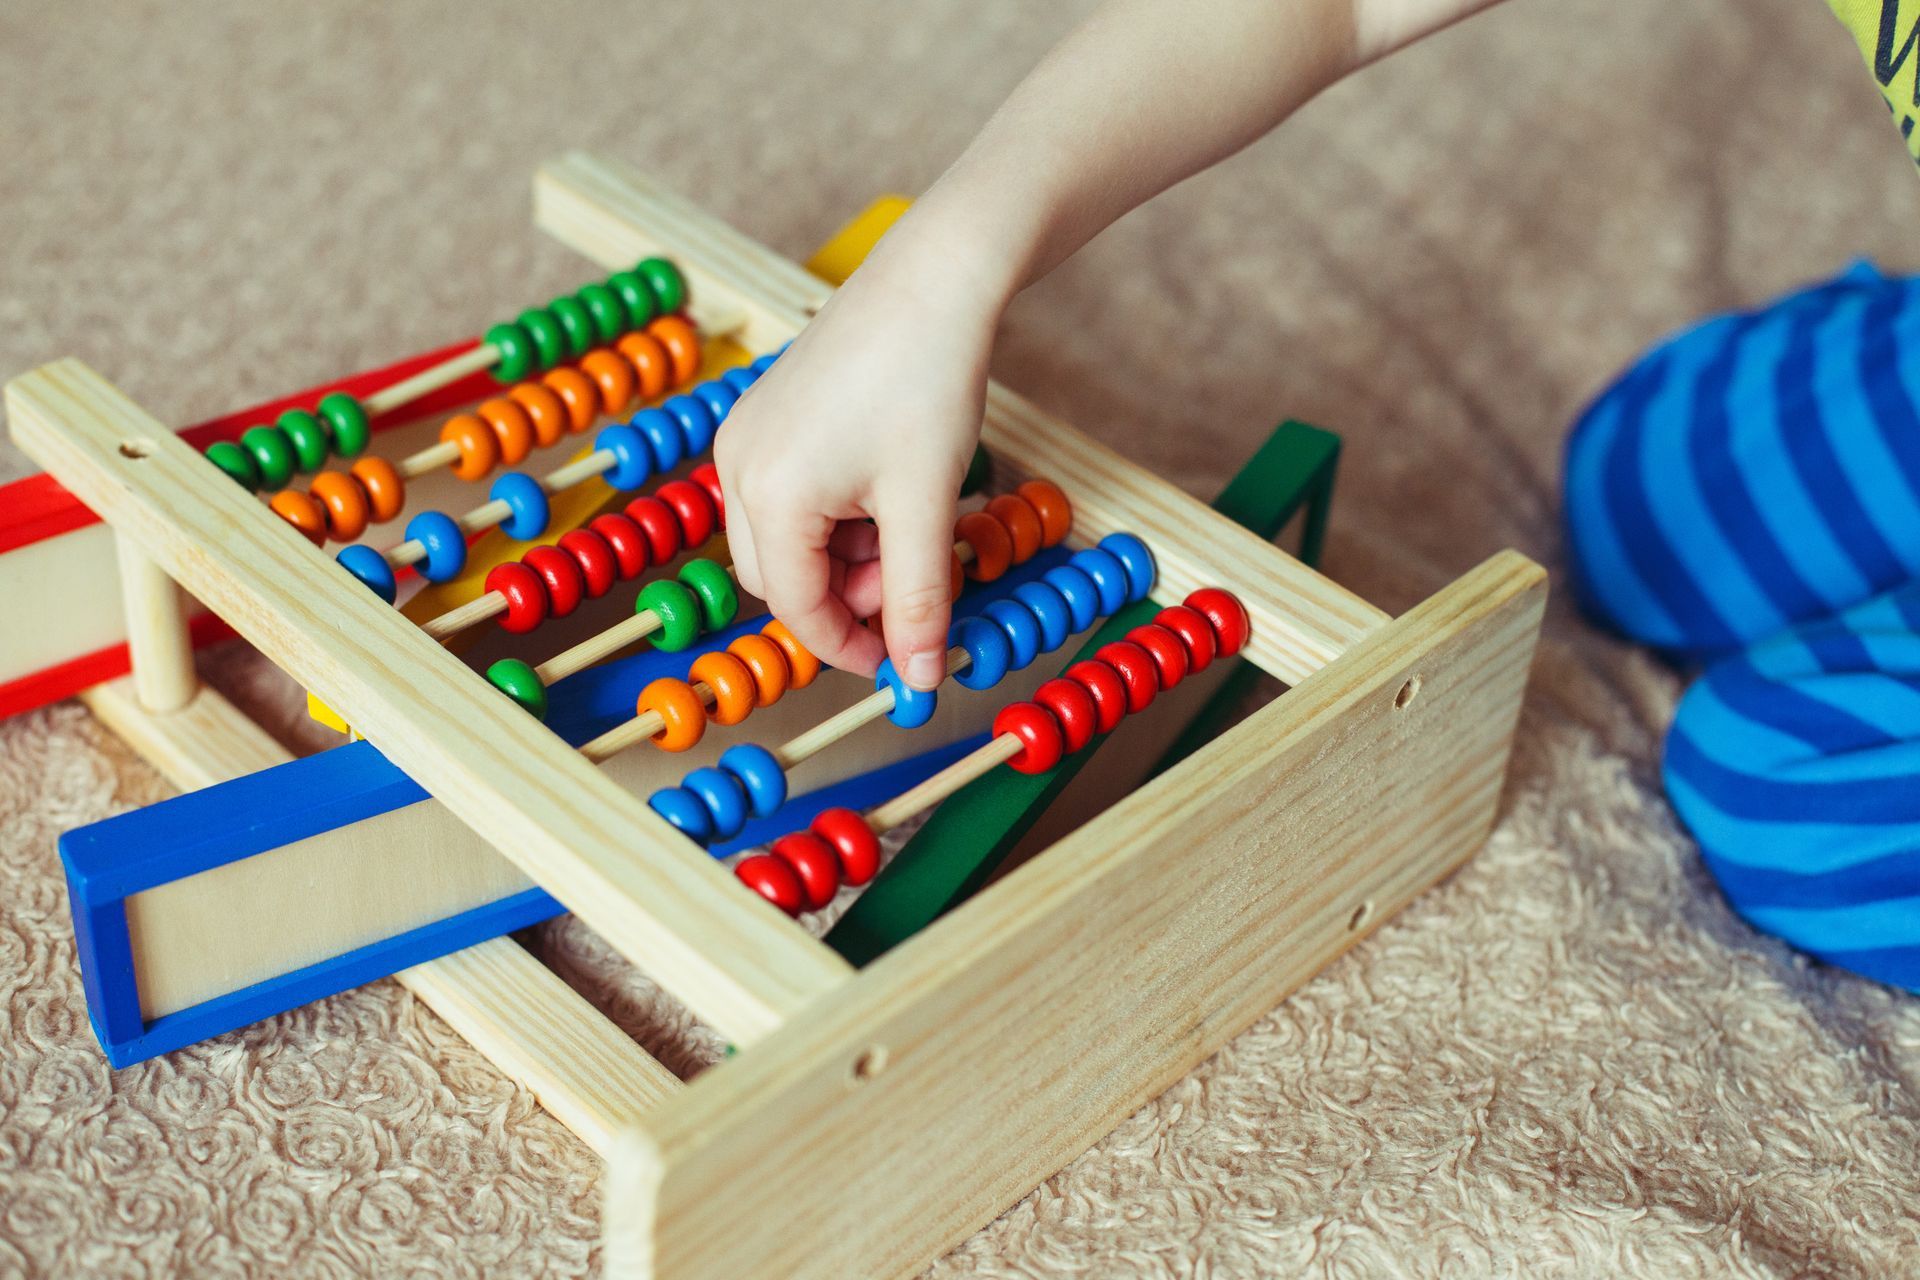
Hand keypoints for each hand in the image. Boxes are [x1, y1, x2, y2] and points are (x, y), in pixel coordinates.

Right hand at [716, 228, 1003, 690]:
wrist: (932, 279)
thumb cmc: (928, 383)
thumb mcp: (927, 507)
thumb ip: (918, 601)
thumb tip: (922, 680)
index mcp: (771, 495)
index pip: (797, 608)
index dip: (850, 648)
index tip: (901, 664)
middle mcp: (739, 466)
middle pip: (779, 578)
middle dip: (844, 598)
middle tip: (911, 584)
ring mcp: (745, 437)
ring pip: (784, 541)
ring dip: (844, 558)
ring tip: (910, 526)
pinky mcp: (764, 416)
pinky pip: (787, 497)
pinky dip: (835, 518)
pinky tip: (888, 492)